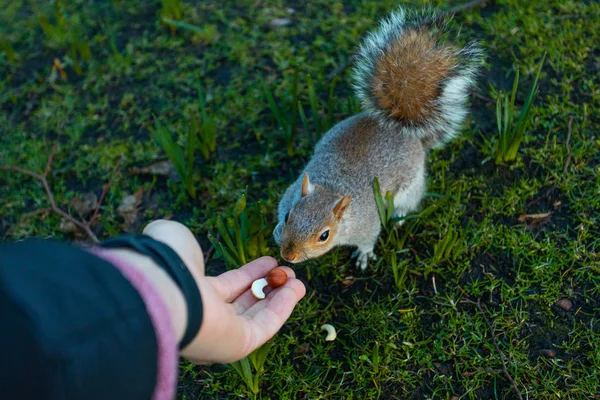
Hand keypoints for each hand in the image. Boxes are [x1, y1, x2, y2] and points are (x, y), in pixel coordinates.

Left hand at [141, 220, 305, 363]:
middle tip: (287, 270)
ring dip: (281, 297)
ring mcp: (221, 333)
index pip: (226, 287)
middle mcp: (205, 317)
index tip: (269, 261)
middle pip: (245, 303)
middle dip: (268, 287)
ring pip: (258, 315)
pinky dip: (284, 307)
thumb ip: (179, 238)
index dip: (250, 274)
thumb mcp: (172, 238)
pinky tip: (297, 288)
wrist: (160, 288)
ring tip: (298, 279)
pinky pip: (266, 325)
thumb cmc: (165, 262)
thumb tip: (175, 238)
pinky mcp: (237, 345)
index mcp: (190, 294)